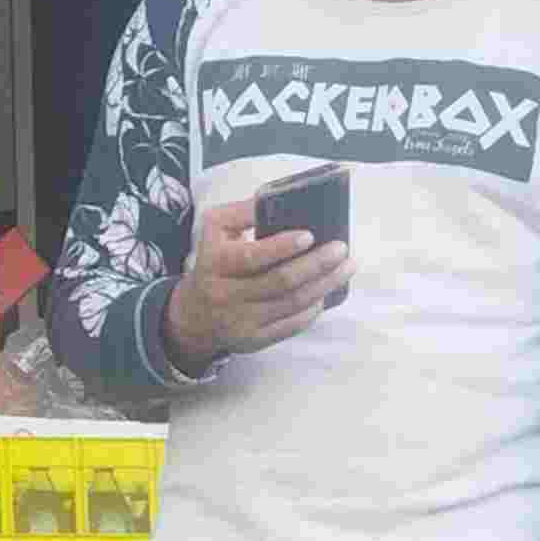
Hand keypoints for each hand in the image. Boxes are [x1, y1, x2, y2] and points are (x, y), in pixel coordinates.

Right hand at [164, 195, 351, 367]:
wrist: (194, 315)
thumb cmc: (213, 261)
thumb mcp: (215, 229)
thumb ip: (243, 211)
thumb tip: (277, 200)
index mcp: (216, 263)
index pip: (252, 257)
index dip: (282, 247)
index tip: (309, 236)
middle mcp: (226, 295)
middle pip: (280, 282)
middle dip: (316, 265)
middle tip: (341, 249)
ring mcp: (241, 321)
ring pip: (291, 304)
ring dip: (324, 285)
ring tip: (345, 267)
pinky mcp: (254, 340)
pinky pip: (290, 326)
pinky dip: (313, 309)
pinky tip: (326, 293)